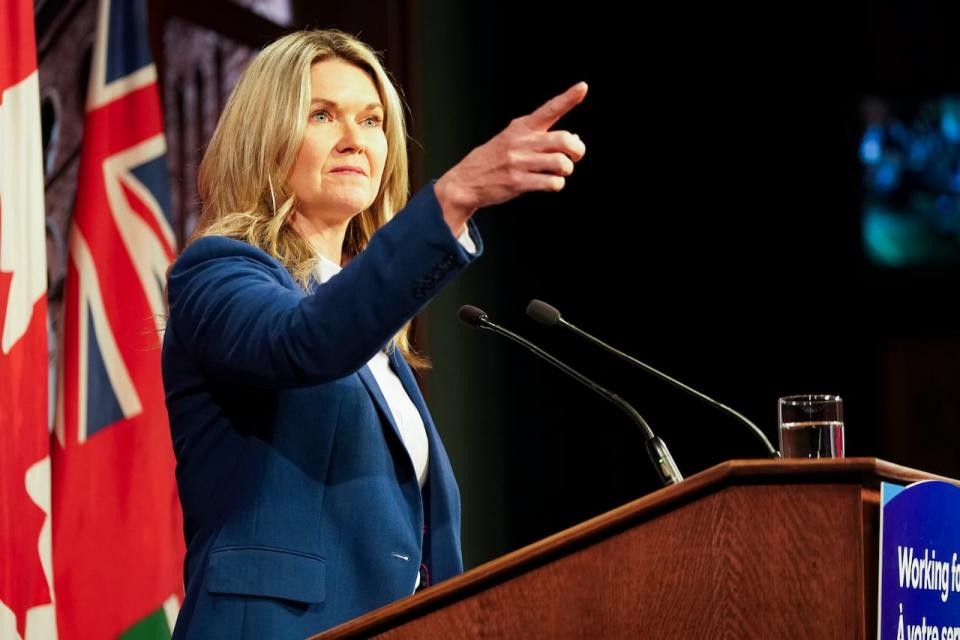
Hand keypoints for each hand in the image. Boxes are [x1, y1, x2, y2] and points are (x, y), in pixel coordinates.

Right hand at [435, 82, 587, 233]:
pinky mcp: (518, 182)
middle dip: (578, 150)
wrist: (466, 181)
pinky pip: (552, 183)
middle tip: (575, 157)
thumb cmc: (495, 159)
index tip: (583, 87)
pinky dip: (557, 184)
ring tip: (559, 173)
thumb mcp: (512, 139)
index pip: (549, 109)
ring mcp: (519, 162)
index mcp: (521, 127)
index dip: (568, 98)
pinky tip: (550, 183)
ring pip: (561, 164)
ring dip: (566, 170)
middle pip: (564, 140)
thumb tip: (574, 139)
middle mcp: (521, 142)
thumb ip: (541, 137)